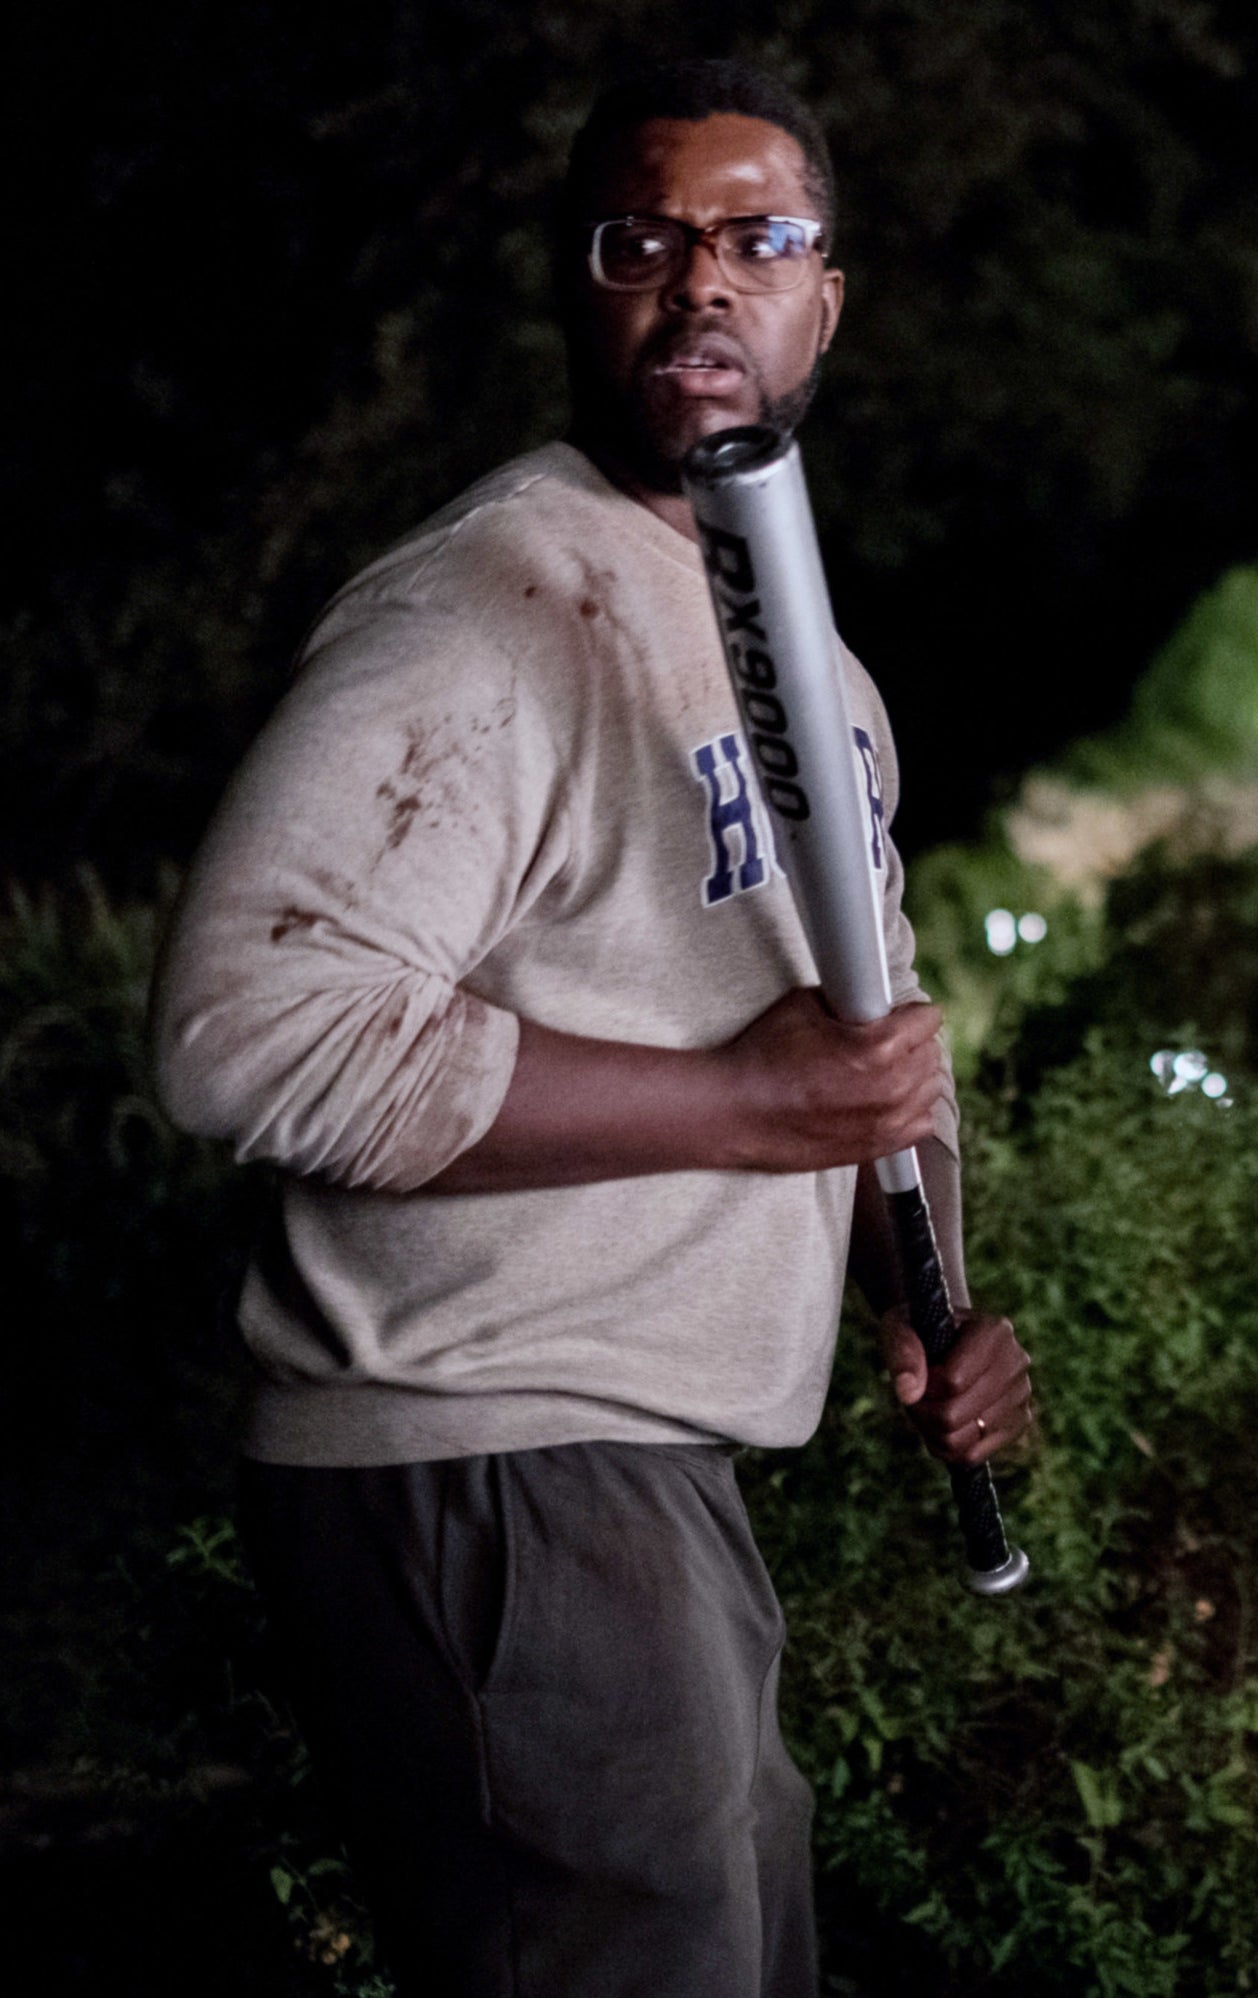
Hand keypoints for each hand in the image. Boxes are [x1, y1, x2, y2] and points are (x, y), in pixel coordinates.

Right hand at [721, 989, 944, 1172]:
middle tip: (889, 1037)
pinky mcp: (875, 1147)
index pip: (927, 1020)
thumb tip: (865, 996)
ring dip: (915, 1075)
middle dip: (913, 1042)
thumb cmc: (763, 1057)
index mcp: (876, 1048)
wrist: (736, 1111)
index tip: (899, 1013)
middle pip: (932, 1055)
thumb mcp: (804, 1005)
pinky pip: (920, 1125)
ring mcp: (885, 1122)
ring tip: (888, 1068)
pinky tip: (887, 1100)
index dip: (910, 1011)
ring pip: (930, 1090)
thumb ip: (848, 1001)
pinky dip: (910, 1109)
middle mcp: (889, 1088)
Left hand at [880, 1306, 1031, 1465]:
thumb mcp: (901, 1328)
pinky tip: (941, 1426)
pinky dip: (947, 1449)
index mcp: (994, 1331)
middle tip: (916, 1395)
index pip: (952, 1382)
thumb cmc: (920, 1330)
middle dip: (923, 1412)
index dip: (924, 1386)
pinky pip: (974, 1456)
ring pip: (963, 1441)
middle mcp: (1016, 1361)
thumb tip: (908, 1393)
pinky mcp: (1019, 1422)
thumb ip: (903, 1352)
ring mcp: (1022, 1394)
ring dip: (932, 1431)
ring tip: (929, 1407)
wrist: (945, 1338)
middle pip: (954, 1416)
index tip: (917, 1373)